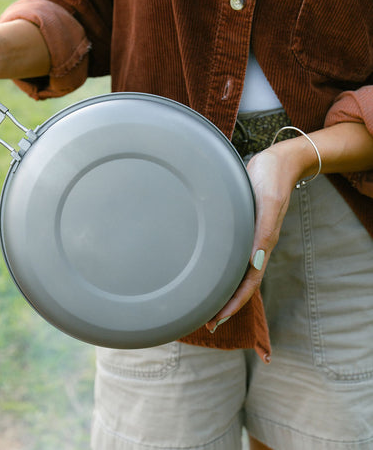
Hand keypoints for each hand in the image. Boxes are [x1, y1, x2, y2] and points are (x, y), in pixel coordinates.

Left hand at [205, 136, 315, 333]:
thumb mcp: (268, 201)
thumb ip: (264, 230)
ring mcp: (248, 237)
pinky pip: (232, 255)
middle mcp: (255, 245)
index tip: (217, 320)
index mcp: (262, 244)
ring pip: (235, 272)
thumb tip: (256, 261)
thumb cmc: (271, 178)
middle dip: (224, 304)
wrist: (276, 160)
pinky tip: (210, 270)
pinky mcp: (242, 226)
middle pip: (240, 283)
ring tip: (205, 303)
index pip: (248, 283)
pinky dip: (222, 269)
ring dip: (222, 289)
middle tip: (205, 321)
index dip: (233, 304)